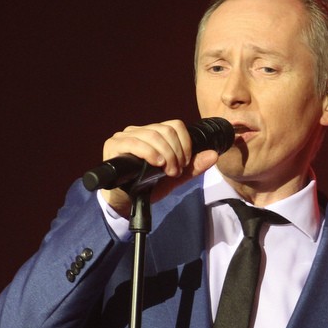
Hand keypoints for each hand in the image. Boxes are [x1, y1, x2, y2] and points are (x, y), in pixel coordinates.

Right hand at [99, 119, 219, 216]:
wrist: (128, 202)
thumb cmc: (149, 186)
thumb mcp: (175, 176)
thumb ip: (193, 166)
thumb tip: (213, 155)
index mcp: (154, 133)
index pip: (175, 125)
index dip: (185, 143)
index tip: (185, 163)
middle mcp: (139, 130)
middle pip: (166, 131)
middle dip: (176, 153)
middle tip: (175, 171)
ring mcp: (125, 136)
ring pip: (153, 135)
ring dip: (166, 155)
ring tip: (166, 171)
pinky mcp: (114, 144)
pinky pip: (134, 142)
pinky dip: (149, 152)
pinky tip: (156, 163)